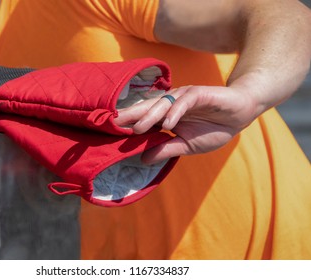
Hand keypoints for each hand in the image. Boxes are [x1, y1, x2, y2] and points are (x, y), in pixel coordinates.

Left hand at [115, 85, 257, 163]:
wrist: (240, 114)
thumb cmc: (213, 129)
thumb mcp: (186, 145)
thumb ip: (165, 150)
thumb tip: (142, 159)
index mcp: (165, 116)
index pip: (143, 120)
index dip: (128, 125)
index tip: (110, 134)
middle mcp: (170, 104)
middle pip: (146, 109)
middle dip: (129, 116)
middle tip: (111, 124)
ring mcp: (183, 98)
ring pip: (162, 104)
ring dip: (149, 117)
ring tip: (137, 129)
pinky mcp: (198, 94)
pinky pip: (184, 102)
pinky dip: (175, 113)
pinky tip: (168, 124)